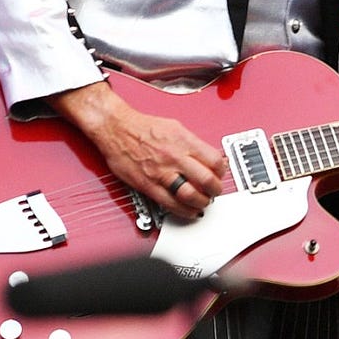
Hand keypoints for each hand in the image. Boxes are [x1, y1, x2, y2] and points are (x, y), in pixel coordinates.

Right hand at [51, 79, 227, 218]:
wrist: (117, 129)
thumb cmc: (143, 127)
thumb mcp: (176, 127)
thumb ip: (194, 143)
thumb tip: (210, 156)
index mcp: (184, 141)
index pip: (214, 160)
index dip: (222, 171)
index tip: (220, 175)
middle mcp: (175, 157)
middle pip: (206, 180)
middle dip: (215, 190)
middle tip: (215, 192)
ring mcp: (161, 173)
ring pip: (190, 195)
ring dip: (201, 202)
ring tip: (203, 202)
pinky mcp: (148, 185)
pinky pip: (170, 203)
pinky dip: (184, 211)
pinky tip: (189, 211)